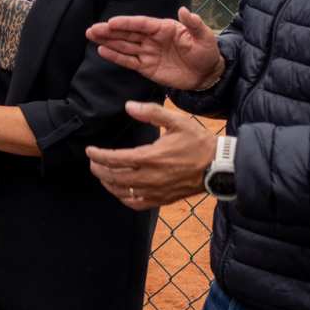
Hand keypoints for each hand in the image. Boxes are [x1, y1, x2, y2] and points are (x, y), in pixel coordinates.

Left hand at [85, 102, 216, 209]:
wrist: (220, 166)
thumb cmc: (198, 142)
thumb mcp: (177, 121)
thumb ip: (151, 112)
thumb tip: (129, 106)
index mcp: (151, 157)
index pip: (115, 159)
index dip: (98, 156)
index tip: (90, 151)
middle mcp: (150, 177)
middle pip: (114, 177)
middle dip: (99, 170)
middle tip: (93, 162)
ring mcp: (156, 191)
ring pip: (122, 192)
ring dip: (108, 184)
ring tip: (103, 175)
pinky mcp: (163, 199)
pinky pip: (137, 203)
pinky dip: (124, 198)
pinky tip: (121, 191)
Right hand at [86, 7, 220, 90]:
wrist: (207, 74)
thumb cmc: (207, 52)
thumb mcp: (204, 37)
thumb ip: (194, 24)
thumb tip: (184, 10)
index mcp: (164, 28)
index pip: (142, 24)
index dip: (127, 23)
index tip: (112, 22)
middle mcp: (152, 38)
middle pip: (128, 34)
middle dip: (109, 31)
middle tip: (92, 29)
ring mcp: (148, 53)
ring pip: (124, 46)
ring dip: (108, 42)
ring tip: (91, 36)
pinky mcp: (146, 67)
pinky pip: (128, 61)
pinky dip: (115, 57)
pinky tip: (102, 51)